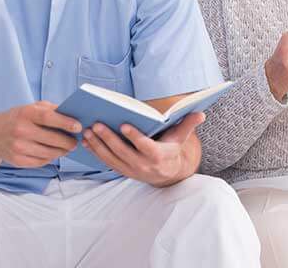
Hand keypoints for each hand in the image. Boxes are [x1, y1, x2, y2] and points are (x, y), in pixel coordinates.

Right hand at [0, 101, 81, 167]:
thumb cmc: (17, 118)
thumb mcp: (31, 107)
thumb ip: (51, 109)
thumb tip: (72, 116)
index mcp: (25, 113)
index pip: (48, 117)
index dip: (65, 122)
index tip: (78, 126)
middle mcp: (20, 130)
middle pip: (51, 139)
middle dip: (68, 142)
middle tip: (76, 141)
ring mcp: (18, 147)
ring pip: (48, 153)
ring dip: (61, 151)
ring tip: (67, 148)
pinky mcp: (18, 161)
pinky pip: (41, 162)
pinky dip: (50, 158)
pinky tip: (53, 153)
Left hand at [81, 111, 205, 186]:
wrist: (168, 174)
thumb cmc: (172, 149)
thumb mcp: (181, 138)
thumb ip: (188, 124)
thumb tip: (201, 114)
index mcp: (158, 155)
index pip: (144, 146)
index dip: (134, 136)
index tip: (123, 124)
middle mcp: (143, 165)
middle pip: (122, 152)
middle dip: (108, 138)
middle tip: (96, 124)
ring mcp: (131, 170)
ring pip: (111, 158)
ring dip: (97, 145)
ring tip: (88, 131)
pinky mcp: (122, 171)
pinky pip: (106, 163)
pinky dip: (95, 152)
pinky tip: (86, 141)